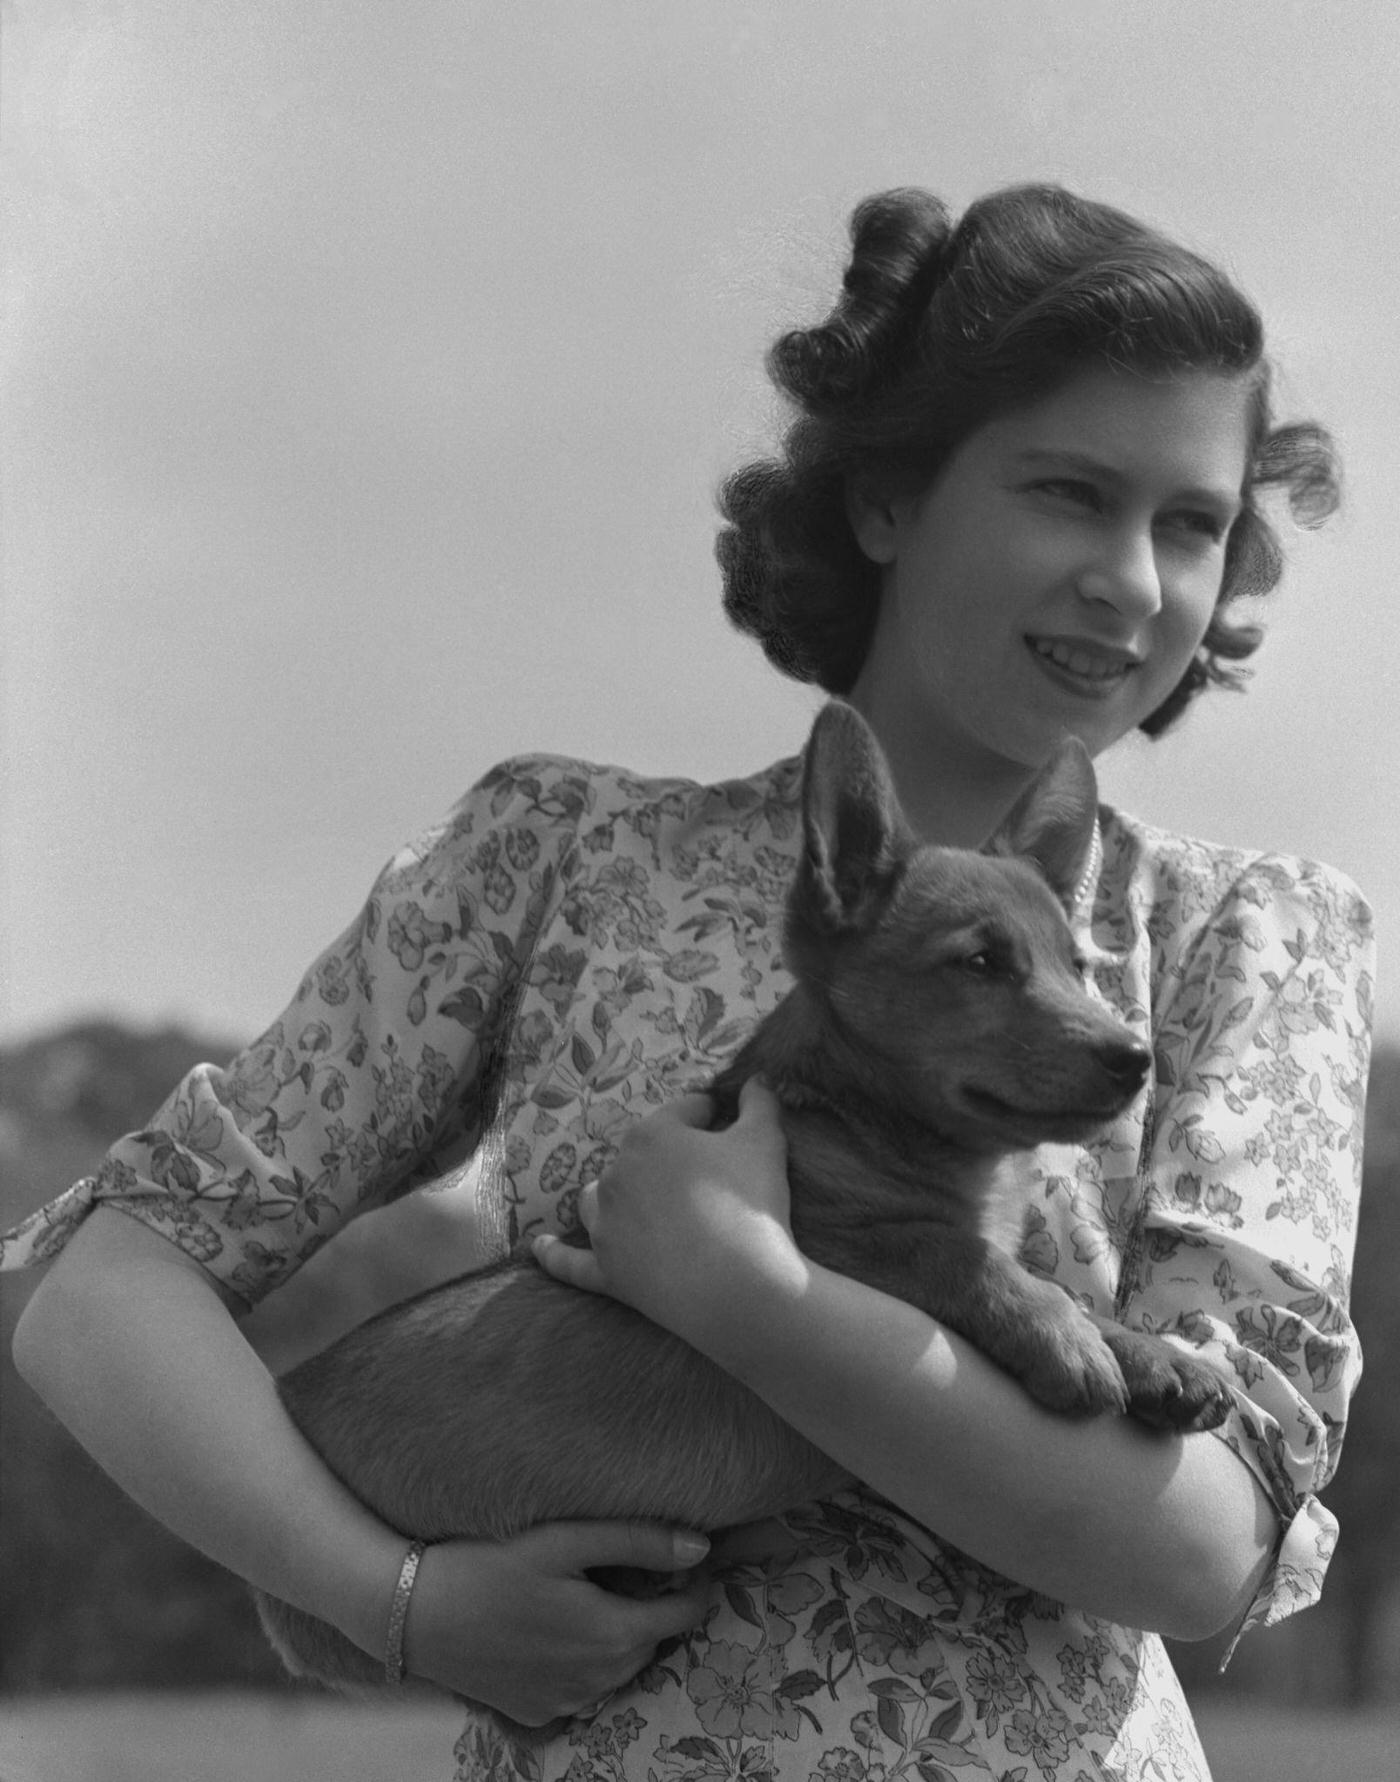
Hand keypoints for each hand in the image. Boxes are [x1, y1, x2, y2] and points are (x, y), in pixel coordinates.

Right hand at [401, 1521, 710, 1723]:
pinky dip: (582, 1660)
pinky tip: (555, 1627)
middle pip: (650, 1640)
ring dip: (619, 1634)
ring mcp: (565, 1703)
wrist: (413, 1613)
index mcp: (614, 1635)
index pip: (685, 1614)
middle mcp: (598, 1680)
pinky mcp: (534, 1712)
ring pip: (617, 1666)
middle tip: (633, 1566)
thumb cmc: (489, 1562)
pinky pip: (580, 1686)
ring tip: (595, 1591)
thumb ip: (638, 1539)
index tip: (691, 1556)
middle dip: (653, 1606)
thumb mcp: (565, 1538)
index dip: (694, 1582)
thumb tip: (703, 1546)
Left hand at [534, 1078, 800, 1351]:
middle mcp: (616, 1174)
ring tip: (635, 1200)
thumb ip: (760, 1103)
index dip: (711, 1117)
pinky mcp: (606, 1271)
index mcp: (651, 1135)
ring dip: (612, 1193)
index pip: (685, 1111)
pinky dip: (554, 1254)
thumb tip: (758, 1078)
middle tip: (707, 1176)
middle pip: (641, 1154)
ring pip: (598, 1198)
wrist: (739, 1287)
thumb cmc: (751, 1205)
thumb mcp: (765, 1142)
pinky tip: (538, 1246)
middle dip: (668, 1158)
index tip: (728, 1126)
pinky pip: (571, 1262)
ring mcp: (606, 1225)